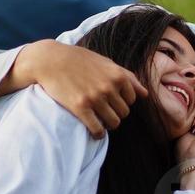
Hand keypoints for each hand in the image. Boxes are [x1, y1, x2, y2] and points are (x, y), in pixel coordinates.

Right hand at [14, 40, 148, 137]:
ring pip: (114, 123)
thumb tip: (145, 94)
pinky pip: (98, 129)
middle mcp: (109, 87)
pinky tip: (94, 131)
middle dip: (115, 113)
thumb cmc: (79, 60)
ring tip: (99, 120)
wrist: (49, 60)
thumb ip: (127, 77)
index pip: (132, 100)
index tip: (111, 101)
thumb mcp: (106, 63)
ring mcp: (95, 98)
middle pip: (124, 113)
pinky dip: (98, 134)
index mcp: (118, 76)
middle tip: (103, 111)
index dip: (122, 102)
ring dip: (108, 124)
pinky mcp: (80, 107)